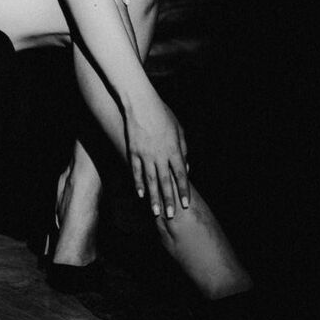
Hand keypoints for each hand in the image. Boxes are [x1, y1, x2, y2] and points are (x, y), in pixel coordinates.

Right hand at [125, 89, 189, 218]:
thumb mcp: (179, 129)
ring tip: (155, 212)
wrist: (141, 104)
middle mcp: (160, 155)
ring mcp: (145, 155)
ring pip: (150, 181)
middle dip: (169, 200)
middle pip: (166, 182)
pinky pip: (136, 171)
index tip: (186, 204)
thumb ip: (183, 149)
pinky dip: (138, 184)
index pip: (181, 175)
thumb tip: (186, 166)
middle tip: (171, 215)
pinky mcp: (133, 152)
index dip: (183, 190)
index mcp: (174, 149)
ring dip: (154, 198)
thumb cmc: (163, 114)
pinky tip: (141, 195)